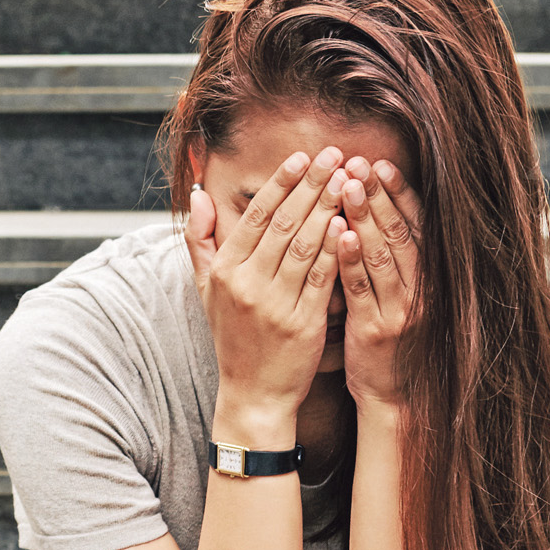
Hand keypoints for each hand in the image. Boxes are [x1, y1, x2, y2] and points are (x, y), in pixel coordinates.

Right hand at [185, 145, 343, 443]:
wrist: (253, 394)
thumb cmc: (233, 337)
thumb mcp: (205, 289)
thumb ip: (200, 240)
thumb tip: (197, 195)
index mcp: (225, 271)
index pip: (256, 216)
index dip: (281, 183)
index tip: (303, 157)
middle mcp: (248, 285)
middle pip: (285, 223)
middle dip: (312, 185)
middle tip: (335, 155)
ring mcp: (276, 304)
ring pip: (307, 245)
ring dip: (330, 208)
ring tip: (349, 180)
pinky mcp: (303, 324)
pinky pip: (324, 277)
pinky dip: (338, 248)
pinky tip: (352, 223)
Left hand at [332, 159, 421, 411]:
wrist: (395, 396)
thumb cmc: (391, 339)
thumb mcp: (400, 295)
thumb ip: (392, 257)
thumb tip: (374, 211)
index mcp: (428, 277)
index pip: (415, 225)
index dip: (399, 193)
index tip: (381, 163)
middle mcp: (421, 289)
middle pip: (400, 232)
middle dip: (379, 195)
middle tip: (358, 163)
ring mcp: (401, 309)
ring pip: (383, 255)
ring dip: (365, 217)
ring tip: (347, 185)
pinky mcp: (376, 329)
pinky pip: (362, 288)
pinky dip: (352, 259)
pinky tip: (340, 234)